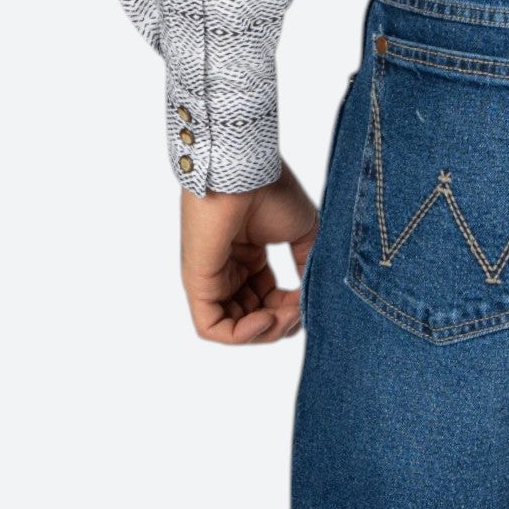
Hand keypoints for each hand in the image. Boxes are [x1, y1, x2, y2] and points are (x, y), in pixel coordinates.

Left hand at [179, 157, 319, 344]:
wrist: (247, 173)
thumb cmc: (272, 192)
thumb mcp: (303, 232)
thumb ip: (307, 266)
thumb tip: (311, 299)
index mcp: (249, 255)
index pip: (267, 300)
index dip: (291, 309)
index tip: (308, 301)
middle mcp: (228, 270)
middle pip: (253, 317)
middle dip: (280, 323)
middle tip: (299, 312)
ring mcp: (211, 279)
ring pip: (235, 327)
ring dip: (266, 330)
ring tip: (287, 315)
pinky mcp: (197, 285)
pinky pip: (214, 327)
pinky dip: (242, 335)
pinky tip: (266, 319)